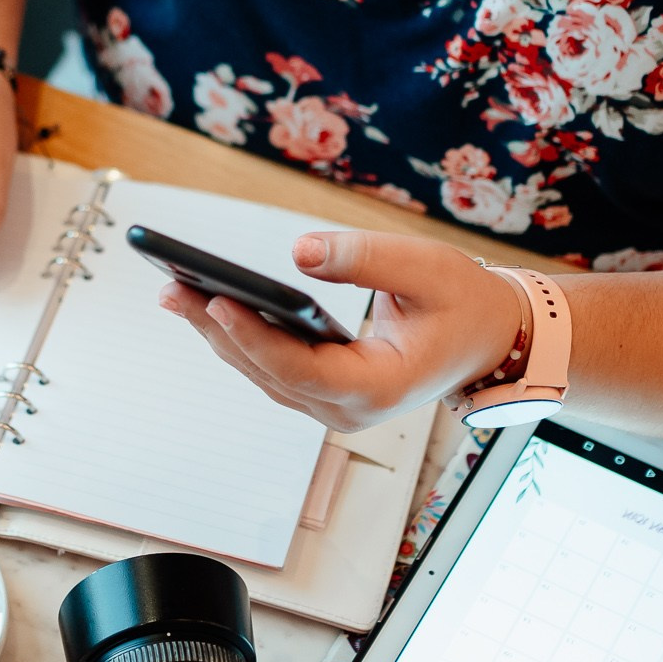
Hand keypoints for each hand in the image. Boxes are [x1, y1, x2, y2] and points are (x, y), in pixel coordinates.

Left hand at [158, 231, 522, 431]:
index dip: (256, 337)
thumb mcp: (426, 268)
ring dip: (220, 334)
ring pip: (264, 373)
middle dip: (218, 329)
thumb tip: (299, 252)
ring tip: (177, 292)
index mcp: (379, 388)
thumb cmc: (463, 304)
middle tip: (173, 287)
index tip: (218, 302)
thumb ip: (366, 259)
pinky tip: (207, 306)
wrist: (488, 340)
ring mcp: (334, 407)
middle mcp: (349, 410)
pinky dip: (241, 337)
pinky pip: (273, 368)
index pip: (301, 369)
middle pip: (269, 372)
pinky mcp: (324, 392)